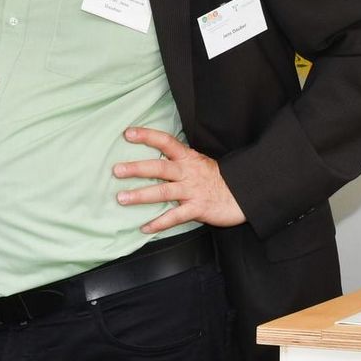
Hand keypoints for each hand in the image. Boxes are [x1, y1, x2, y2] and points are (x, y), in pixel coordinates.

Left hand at [112, 126, 245, 232]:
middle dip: (137, 168)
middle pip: (160, 167)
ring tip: (121, 198)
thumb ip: (177, 161)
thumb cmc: (216, 179)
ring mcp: (192, 191)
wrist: (244, 194)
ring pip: (163, 192)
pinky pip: (175, 217)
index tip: (128, 133)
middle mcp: (188, 172)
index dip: (147, 136)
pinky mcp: (198, 208)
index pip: (166, 141)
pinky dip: (159, 223)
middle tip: (116, 171)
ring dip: (140, 195)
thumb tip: (150, 160)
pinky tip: (144, 227)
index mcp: (188, 158)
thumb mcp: (197, 163)